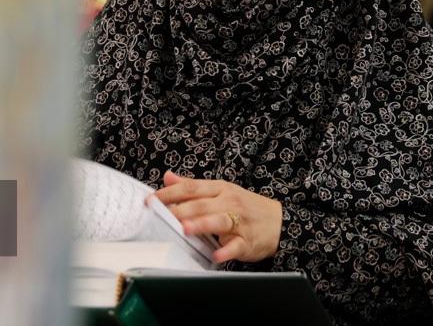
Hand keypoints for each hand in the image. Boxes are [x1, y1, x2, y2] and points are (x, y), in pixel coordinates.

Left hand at [153, 170, 282, 263]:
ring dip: (201, 225)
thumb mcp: (222, 190)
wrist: (280, 222)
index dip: (170, 193)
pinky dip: (226, 251)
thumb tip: (168, 177)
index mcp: (220, 189)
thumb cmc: (246, 207)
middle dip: (179, 210)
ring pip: (218, 221)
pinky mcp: (247, 241)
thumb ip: (193, 185)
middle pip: (201, 204)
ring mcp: (239, 222)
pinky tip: (217, 255)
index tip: (152, 200)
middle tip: (160, 215)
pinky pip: (236, 246)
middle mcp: (229, 202)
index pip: (191, 188)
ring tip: (185, 229)